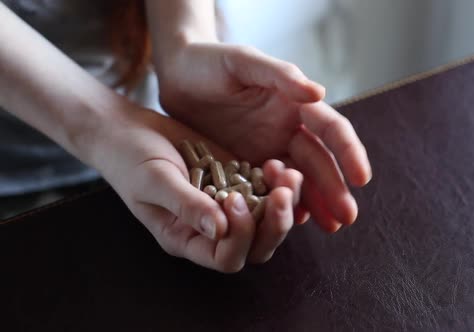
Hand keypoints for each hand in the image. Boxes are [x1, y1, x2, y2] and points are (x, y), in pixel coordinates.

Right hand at [91, 104, 302, 271]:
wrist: (129, 130)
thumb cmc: (130, 159)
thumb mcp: (154, 181)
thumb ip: (186, 205)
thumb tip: (220, 229)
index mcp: (188, 239)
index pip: (227, 258)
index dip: (240, 237)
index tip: (234, 200)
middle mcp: (213, 228)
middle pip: (257, 245)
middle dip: (276, 223)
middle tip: (281, 193)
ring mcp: (229, 203)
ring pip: (269, 218)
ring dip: (284, 201)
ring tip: (288, 175)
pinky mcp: (238, 178)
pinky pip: (267, 189)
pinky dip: (278, 180)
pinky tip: (278, 163)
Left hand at [156, 42, 371, 231]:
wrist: (178, 77)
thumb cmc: (210, 62)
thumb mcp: (242, 61)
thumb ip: (279, 75)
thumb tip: (319, 93)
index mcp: (295, 104)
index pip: (330, 128)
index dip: (348, 152)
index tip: (362, 177)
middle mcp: (288, 129)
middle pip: (319, 161)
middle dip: (335, 188)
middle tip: (347, 217)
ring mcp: (269, 149)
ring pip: (300, 179)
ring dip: (317, 202)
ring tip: (331, 226)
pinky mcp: (248, 166)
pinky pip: (271, 189)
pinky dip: (285, 204)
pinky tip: (294, 221)